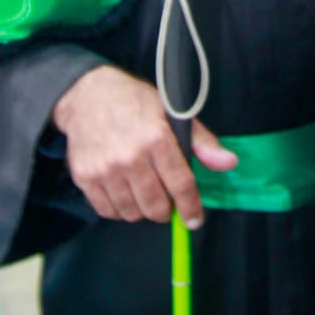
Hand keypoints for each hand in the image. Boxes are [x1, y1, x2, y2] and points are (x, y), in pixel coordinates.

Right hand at [52, 64, 236, 227]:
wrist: (88, 95)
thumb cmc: (135, 103)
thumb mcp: (173, 113)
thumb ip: (201, 142)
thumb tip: (228, 162)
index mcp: (156, 139)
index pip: (180, 185)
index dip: (191, 207)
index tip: (194, 219)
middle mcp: (130, 157)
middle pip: (155, 206)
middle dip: (166, 210)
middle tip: (166, 202)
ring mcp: (105, 169)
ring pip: (132, 212)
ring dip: (142, 210)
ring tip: (144, 194)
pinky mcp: (85, 177)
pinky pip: (108, 211)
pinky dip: (119, 209)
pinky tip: (124, 193)